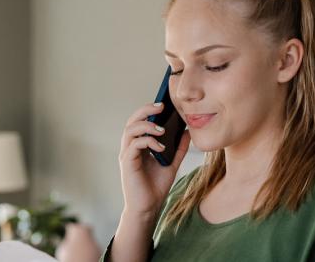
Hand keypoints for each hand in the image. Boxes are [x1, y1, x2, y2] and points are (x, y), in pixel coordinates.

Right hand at [117, 102, 191, 216]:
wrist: (148, 207)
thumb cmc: (156, 187)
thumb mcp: (172, 163)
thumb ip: (178, 148)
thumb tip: (187, 132)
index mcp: (138, 145)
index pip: (140, 121)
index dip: (149, 111)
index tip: (164, 105)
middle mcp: (130, 147)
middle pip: (132, 120)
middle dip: (146, 111)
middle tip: (161, 107)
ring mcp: (127, 154)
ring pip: (130, 129)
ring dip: (147, 126)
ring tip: (162, 130)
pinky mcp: (127, 163)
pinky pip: (134, 145)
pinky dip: (148, 142)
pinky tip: (161, 147)